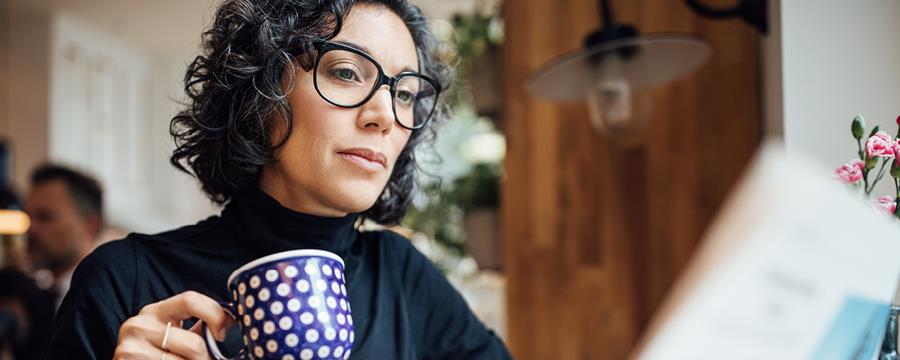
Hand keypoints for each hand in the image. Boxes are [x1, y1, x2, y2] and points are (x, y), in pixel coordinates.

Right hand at [114, 291, 234, 359]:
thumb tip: (233, 319)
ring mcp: (130, 348)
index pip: (191, 300)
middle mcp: (139, 325)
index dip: (215, 316)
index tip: (222, 334)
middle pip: (194, 344)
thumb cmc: (157, 356)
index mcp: (154, 311)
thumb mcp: (176, 336)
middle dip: (206, 359)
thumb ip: (200, 326)